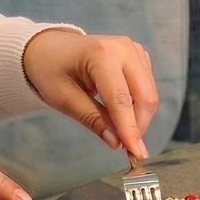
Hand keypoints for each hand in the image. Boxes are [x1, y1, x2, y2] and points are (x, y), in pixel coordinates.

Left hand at [22, 31, 157, 159]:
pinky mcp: (139, 57)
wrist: (49, 47)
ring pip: (150, 94)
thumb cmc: (50, 69)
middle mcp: (123, 48)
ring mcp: (134, 50)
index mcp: (100, 54)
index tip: (136, 153)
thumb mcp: (63, 98)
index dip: (130, 128)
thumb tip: (116, 141)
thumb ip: (92, 119)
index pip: (121, 98)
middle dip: (138, 125)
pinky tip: (123, 113)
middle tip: (127, 148)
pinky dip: (139, 106)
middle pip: (145, 96)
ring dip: (140, 117)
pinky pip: (148, 88)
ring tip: (120, 131)